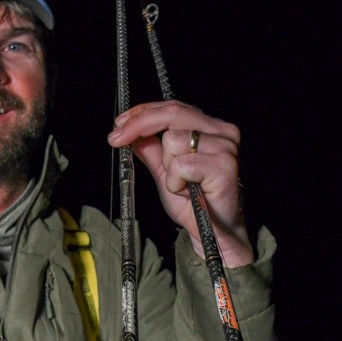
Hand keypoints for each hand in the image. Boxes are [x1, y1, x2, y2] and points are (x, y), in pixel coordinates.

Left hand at [108, 100, 252, 266]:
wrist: (214, 232)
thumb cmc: (193, 202)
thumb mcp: (164, 171)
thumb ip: (151, 150)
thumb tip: (129, 133)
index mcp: (209, 128)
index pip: (172, 108)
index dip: (142, 113)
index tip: (117, 125)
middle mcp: (221, 131)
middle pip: (172, 113)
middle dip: (138, 125)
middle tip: (116, 138)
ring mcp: (225, 146)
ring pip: (173, 139)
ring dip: (166, 166)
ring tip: (180, 184)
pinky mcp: (224, 164)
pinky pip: (181, 164)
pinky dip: (176, 181)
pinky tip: (188, 191)